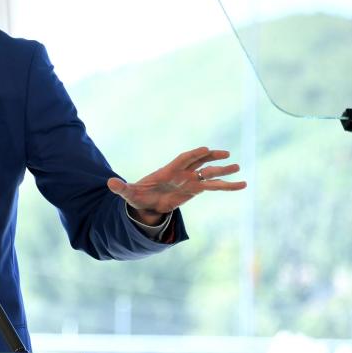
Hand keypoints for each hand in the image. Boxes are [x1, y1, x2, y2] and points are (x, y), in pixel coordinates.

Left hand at [106, 147, 246, 223]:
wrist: (146, 203)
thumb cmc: (138, 195)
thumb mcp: (129, 193)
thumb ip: (121, 188)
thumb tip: (109, 184)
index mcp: (167, 171)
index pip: (182, 160)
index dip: (193, 155)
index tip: (205, 149)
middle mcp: (181, 173)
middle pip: (198, 163)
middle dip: (211, 158)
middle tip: (226, 155)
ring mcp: (190, 180)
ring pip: (209, 174)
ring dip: (222, 171)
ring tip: (239, 169)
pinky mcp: (195, 190)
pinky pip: (214, 187)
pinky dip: (227, 186)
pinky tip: (242, 185)